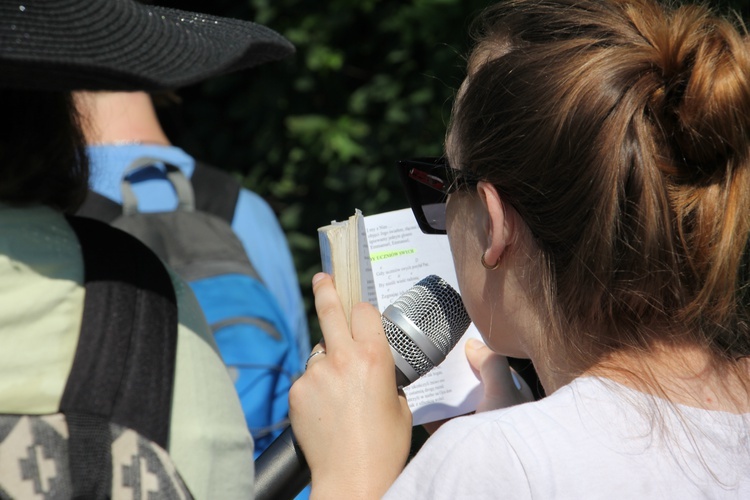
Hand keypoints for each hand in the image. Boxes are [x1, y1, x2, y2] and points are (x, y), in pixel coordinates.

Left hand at [288, 273, 411, 498]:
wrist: (352, 478)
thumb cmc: (384, 446)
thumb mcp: (399, 403)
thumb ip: (384, 375)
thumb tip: (370, 368)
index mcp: (375, 357)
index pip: (363, 310)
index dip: (362, 309)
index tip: (357, 306)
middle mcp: (343, 358)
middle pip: (329, 309)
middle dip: (325, 288)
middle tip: (322, 278)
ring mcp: (316, 374)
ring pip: (319, 353)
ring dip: (327, 363)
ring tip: (339, 398)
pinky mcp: (297, 391)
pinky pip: (307, 379)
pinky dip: (316, 388)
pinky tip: (326, 411)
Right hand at [422, 339, 533, 433]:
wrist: (495, 475)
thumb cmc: (509, 433)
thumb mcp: (503, 391)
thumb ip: (491, 364)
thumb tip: (473, 345)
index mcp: (511, 398)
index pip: (491, 369)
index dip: (475, 356)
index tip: (455, 343)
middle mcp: (494, 413)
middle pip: (469, 386)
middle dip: (453, 374)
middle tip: (433, 356)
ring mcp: (475, 429)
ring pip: (453, 404)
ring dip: (439, 392)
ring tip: (421, 373)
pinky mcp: (456, 442)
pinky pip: (439, 424)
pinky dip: (427, 413)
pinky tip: (416, 398)